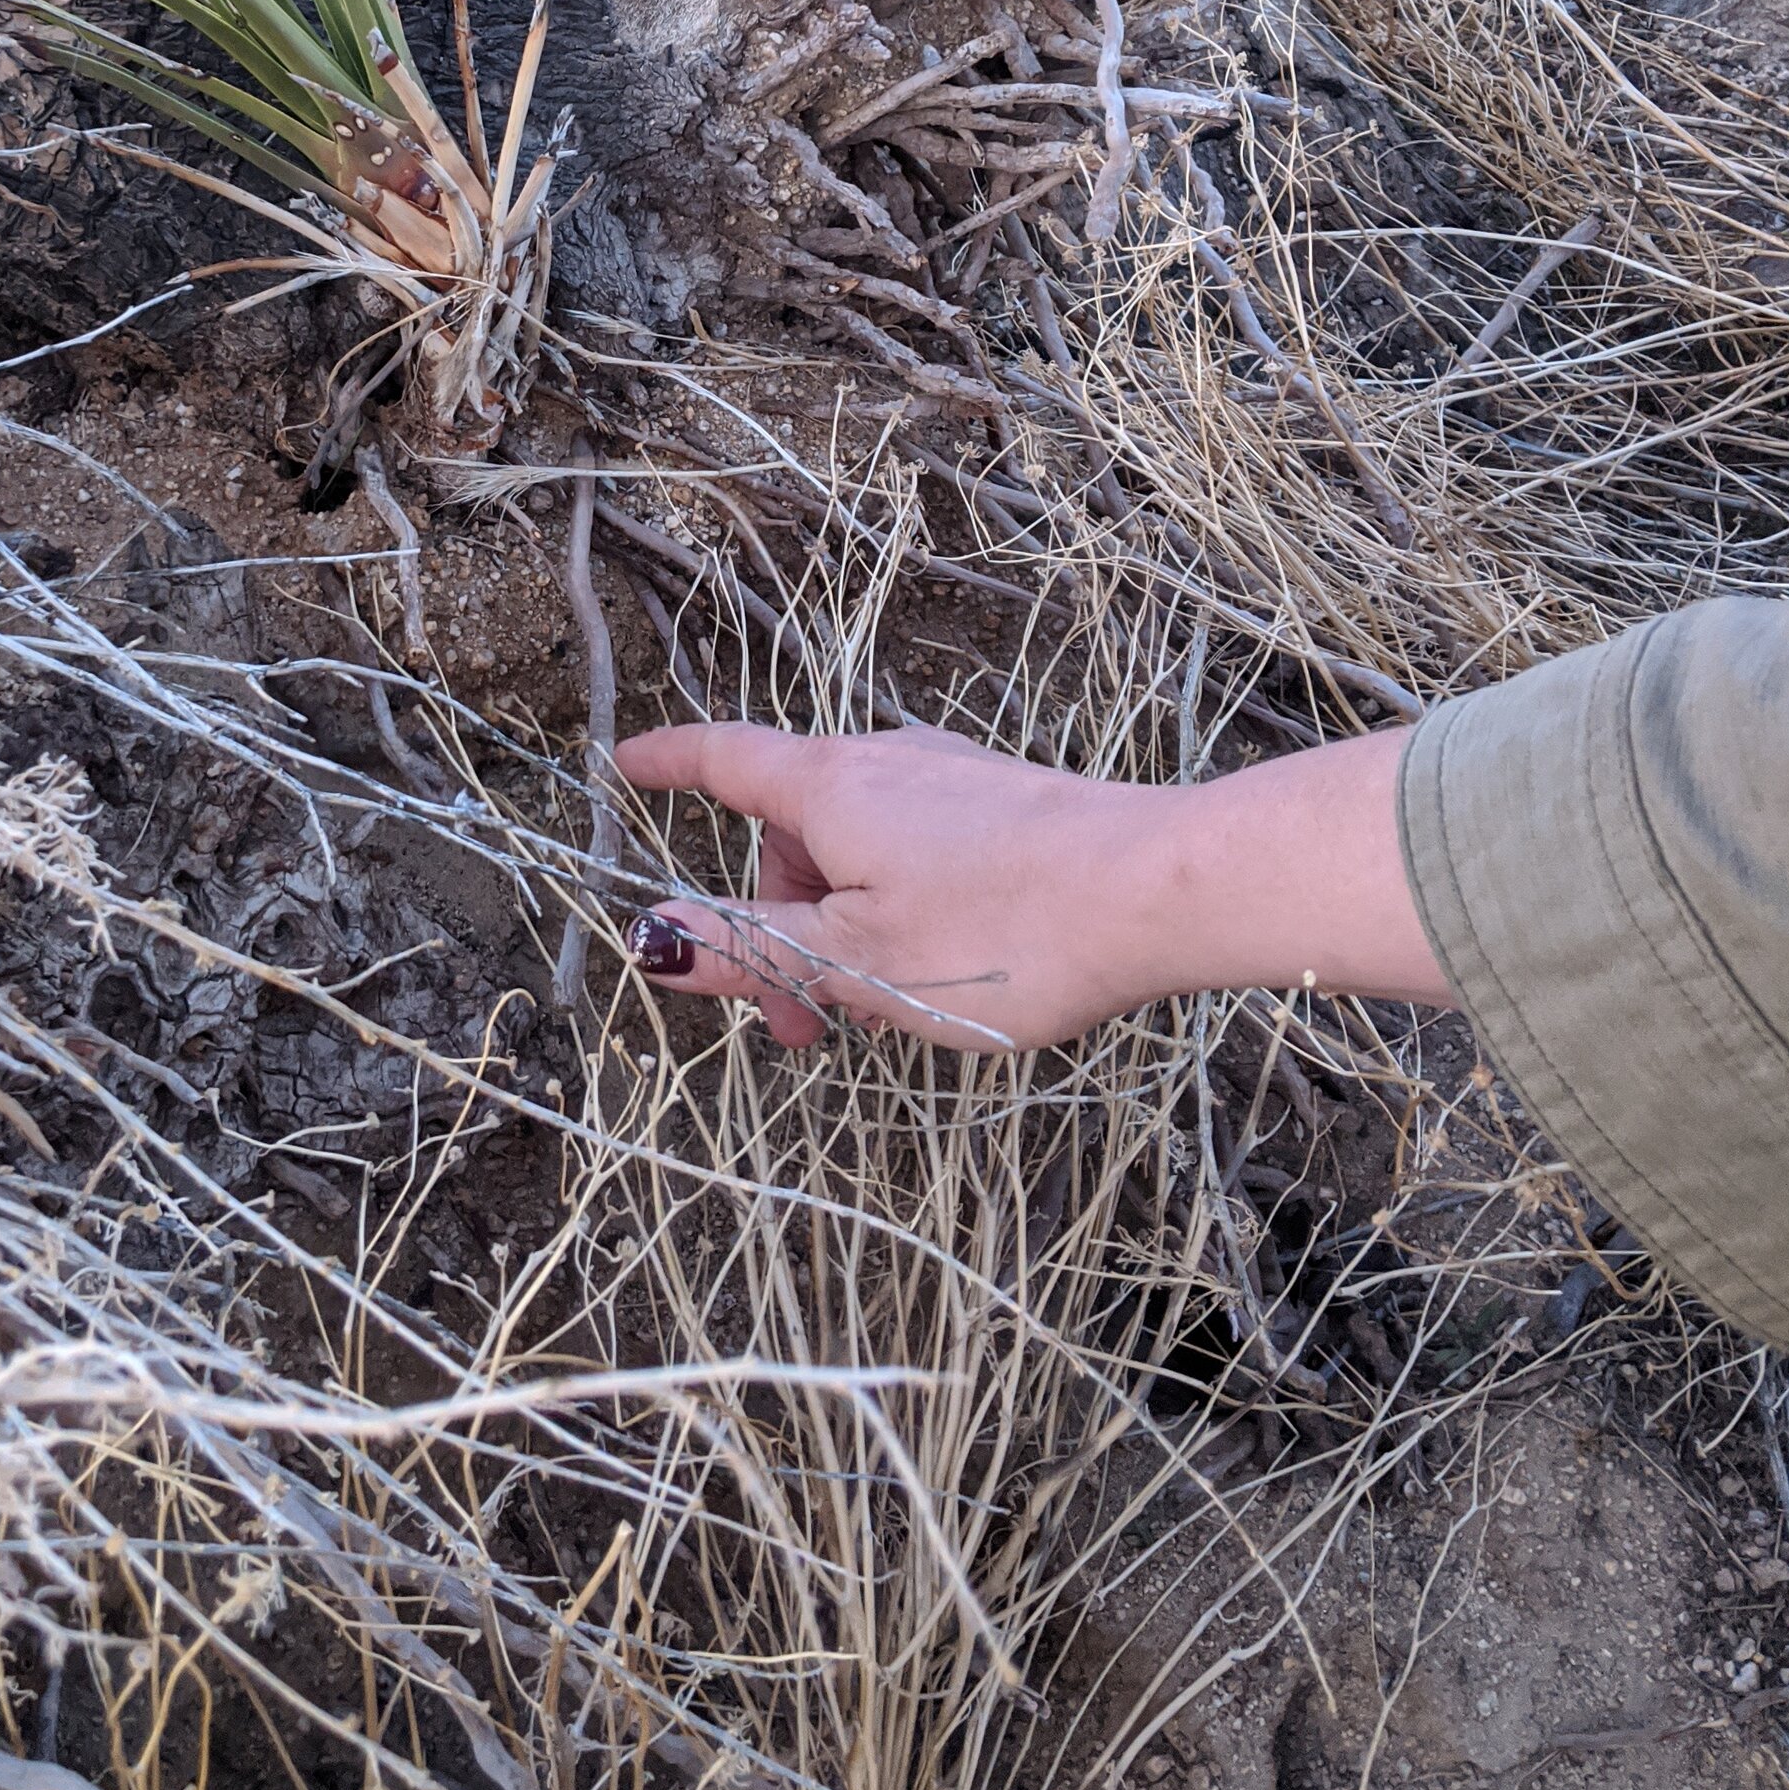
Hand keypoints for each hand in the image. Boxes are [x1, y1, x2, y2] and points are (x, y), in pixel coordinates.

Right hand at [612, 718, 1450, 1053]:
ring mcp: (953, 779)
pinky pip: (915, 851)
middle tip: (796, 1028)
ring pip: (857, 850)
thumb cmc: (1003, 932)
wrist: (1163, 891)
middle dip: (774, 926)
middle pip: (792, 835)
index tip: (626, 767)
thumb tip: (650, 935)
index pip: (724, 761)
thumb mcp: (852, 962)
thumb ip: (747, 949)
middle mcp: (886, 761)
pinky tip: (939, 972)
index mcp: (830, 787)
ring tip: (880, 1015)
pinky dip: (894, 908)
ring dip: (839, 928)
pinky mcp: (1008, 806)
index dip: (670, 765)